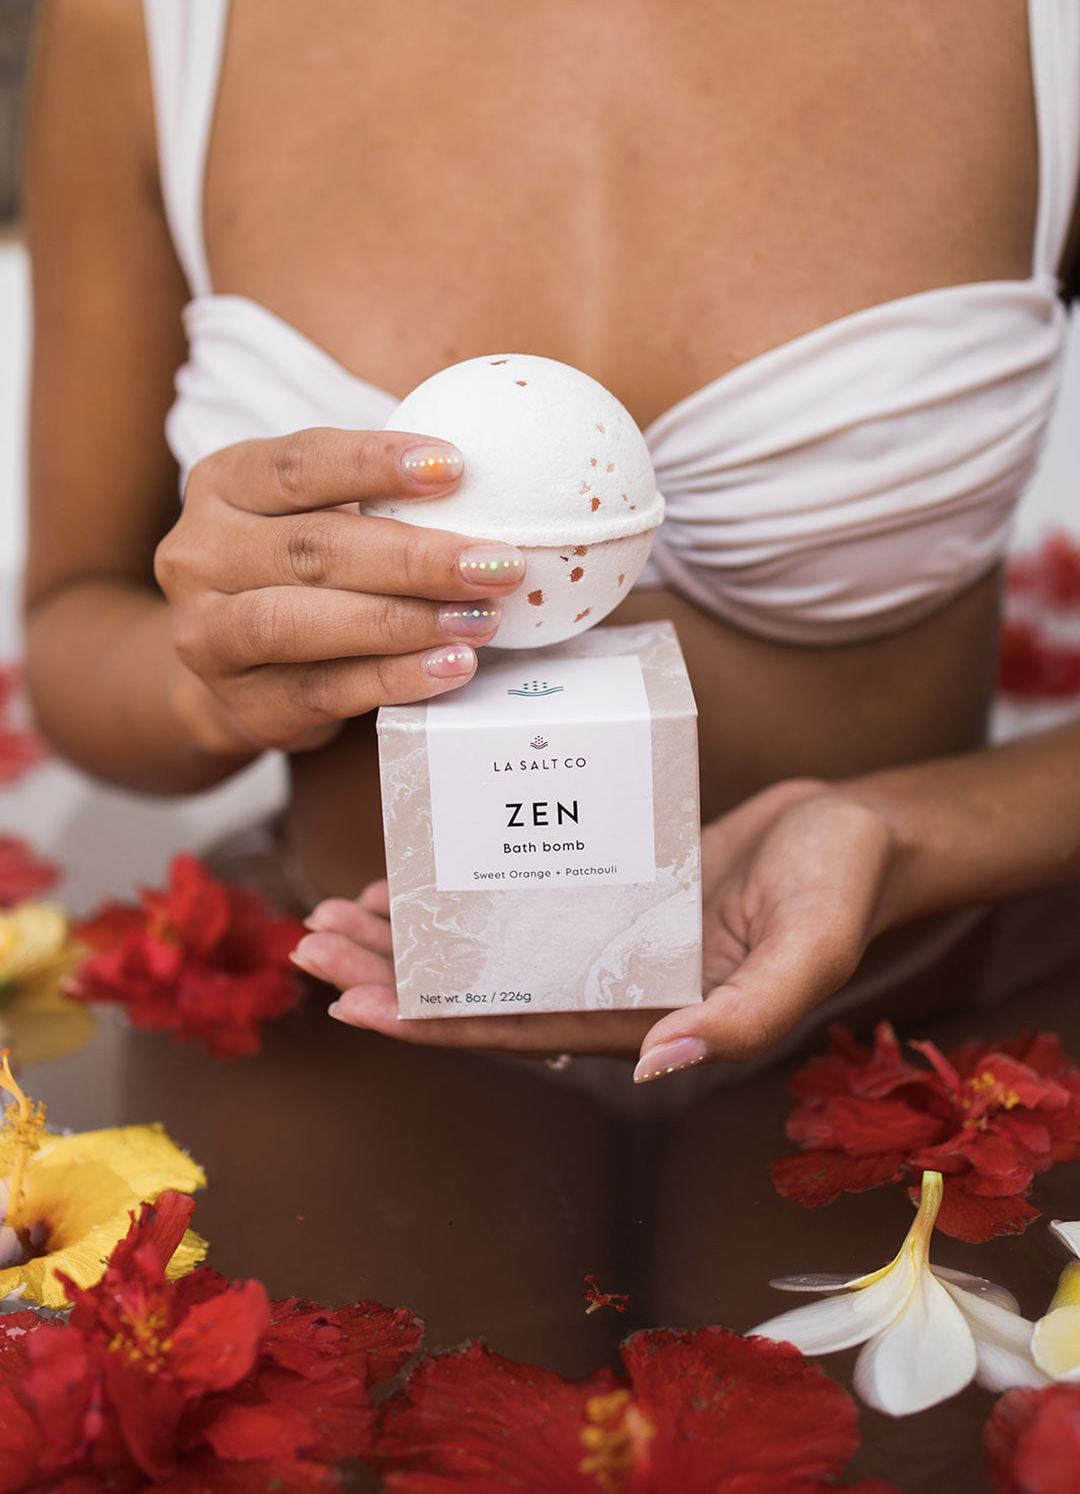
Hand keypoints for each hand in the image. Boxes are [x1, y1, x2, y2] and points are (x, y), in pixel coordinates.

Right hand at [154, 429, 524, 752]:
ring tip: (480, 620)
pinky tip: (450, 667)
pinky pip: (323, 690)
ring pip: (301, 622)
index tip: (455, 467)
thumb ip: (378, 501)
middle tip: (496, 564)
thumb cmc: (305, 574)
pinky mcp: (246, 703)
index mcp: (223, 485)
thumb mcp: (318, 515)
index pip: (298, 464)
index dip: (375, 463)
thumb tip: (492, 491)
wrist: (243, 670)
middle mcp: (199, 555)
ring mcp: (209, 634)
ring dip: (403, 621)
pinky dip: (393, 678)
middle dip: (414, 557)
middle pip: (311, 549)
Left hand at [291, 778, 901, 1074]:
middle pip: (479, 992)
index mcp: (646, 1018)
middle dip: (391, 978)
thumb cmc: (838, 891)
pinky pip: (515, 895)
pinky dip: (459, 892)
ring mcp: (602, 934)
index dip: (432, 1026)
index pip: (518, 1030)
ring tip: (334, 917)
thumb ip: (742, 1013)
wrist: (859, 834)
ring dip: (409, 939)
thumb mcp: (805, 952)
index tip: (350, 1009)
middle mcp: (609, 984)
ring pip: (485, 947)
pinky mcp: (606, 884)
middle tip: (311, 947)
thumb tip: (657, 1063)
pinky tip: (407, 877)